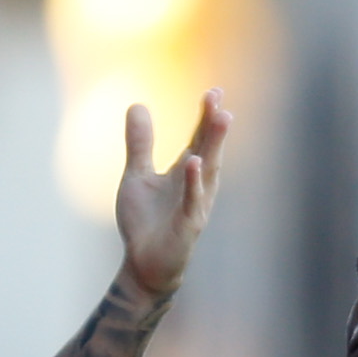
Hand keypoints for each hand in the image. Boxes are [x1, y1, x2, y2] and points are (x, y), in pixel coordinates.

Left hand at [115, 91, 230, 299]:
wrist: (143, 264)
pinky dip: (194, 182)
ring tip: (220, 119)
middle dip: (214, 125)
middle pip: (208, 149)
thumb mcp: (138, 176)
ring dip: (214, 145)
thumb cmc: (145, 222)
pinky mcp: (187, 225)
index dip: (205, 116)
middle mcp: (196, 185)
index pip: (199, 139)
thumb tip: (137, 105)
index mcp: (185, 172)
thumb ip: (140, 144)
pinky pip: (193, 200)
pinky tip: (195, 162)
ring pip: (208, 170)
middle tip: (219, 100)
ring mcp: (195, 205)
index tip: (214, 92)